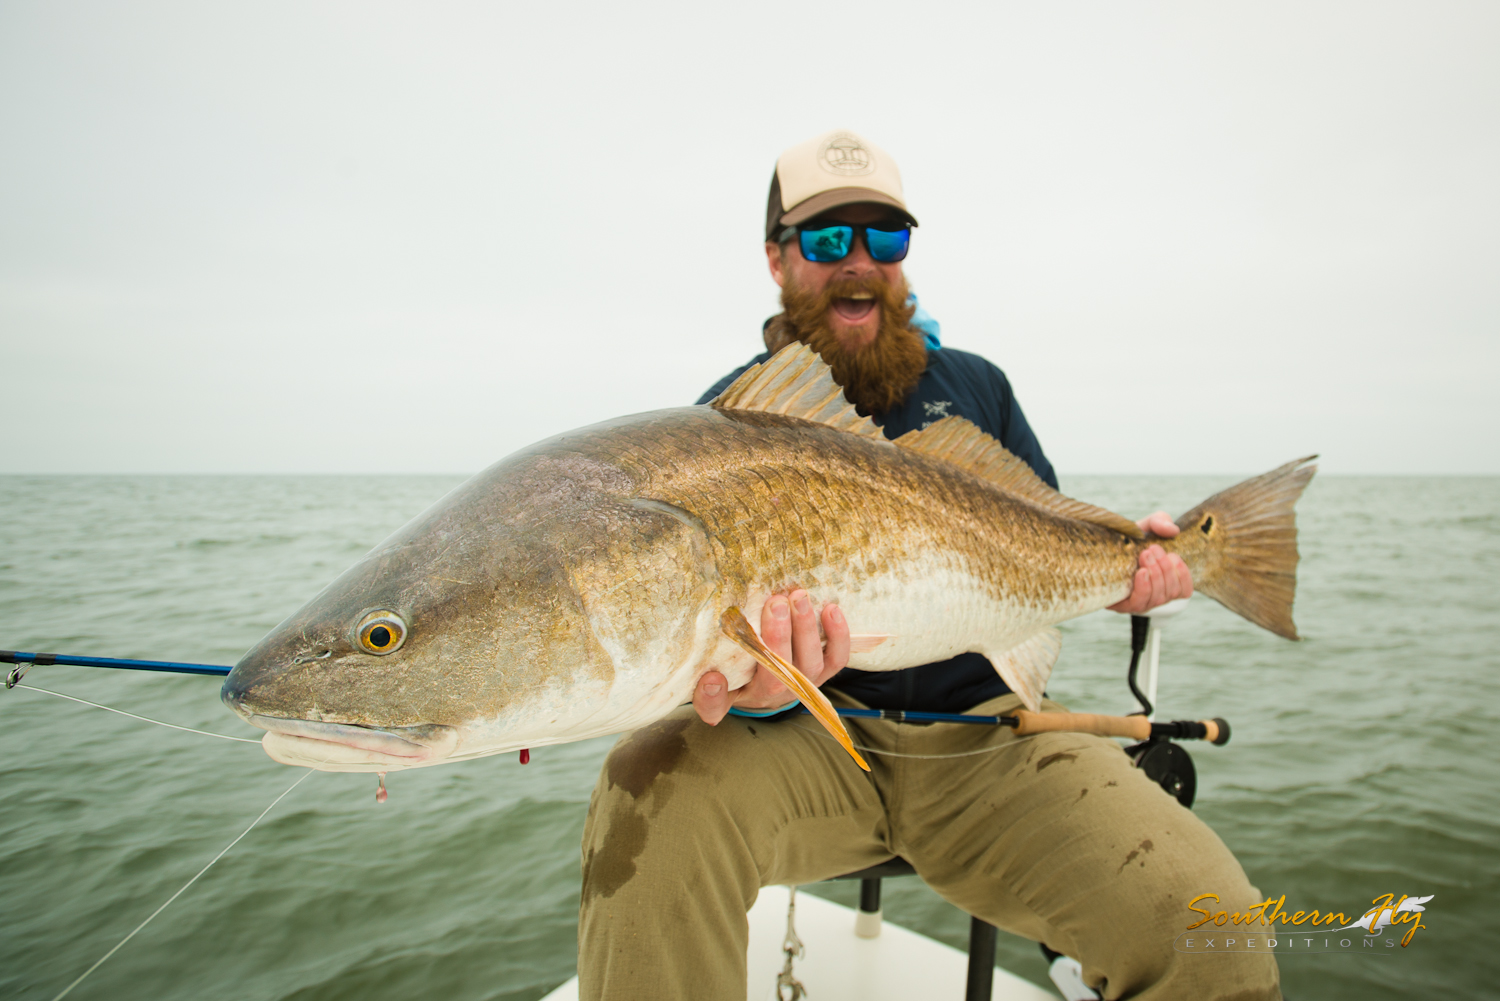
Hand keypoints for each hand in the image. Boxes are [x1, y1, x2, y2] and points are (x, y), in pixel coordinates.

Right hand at [693, 590, 850, 724]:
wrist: (769, 687)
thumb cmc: (740, 676)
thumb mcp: (718, 681)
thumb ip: (708, 690)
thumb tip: (710, 679)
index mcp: (741, 694)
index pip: (719, 704)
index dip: (713, 695)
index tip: (710, 677)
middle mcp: (773, 693)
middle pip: (777, 675)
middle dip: (778, 638)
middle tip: (775, 604)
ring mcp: (802, 683)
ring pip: (809, 664)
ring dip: (806, 629)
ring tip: (799, 598)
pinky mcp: (823, 672)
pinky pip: (836, 659)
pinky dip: (838, 636)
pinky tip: (830, 608)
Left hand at [1108, 511, 1193, 613]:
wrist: (1100, 546)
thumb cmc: (1128, 540)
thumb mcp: (1146, 527)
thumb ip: (1160, 522)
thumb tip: (1172, 530)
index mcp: (1165, 583)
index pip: (1185, 590)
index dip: (1183, 574)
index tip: (1171, 554)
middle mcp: (1154, 596)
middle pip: (1172, 593)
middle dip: (1165, 569)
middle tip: (1151, 550)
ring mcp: (1138, 602)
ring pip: (1159, 598)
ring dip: (1156, 575)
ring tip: (1145, 555)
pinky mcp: (1121, 606)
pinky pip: (1139, 604)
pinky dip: (1144, 587)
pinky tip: (1141, 572)